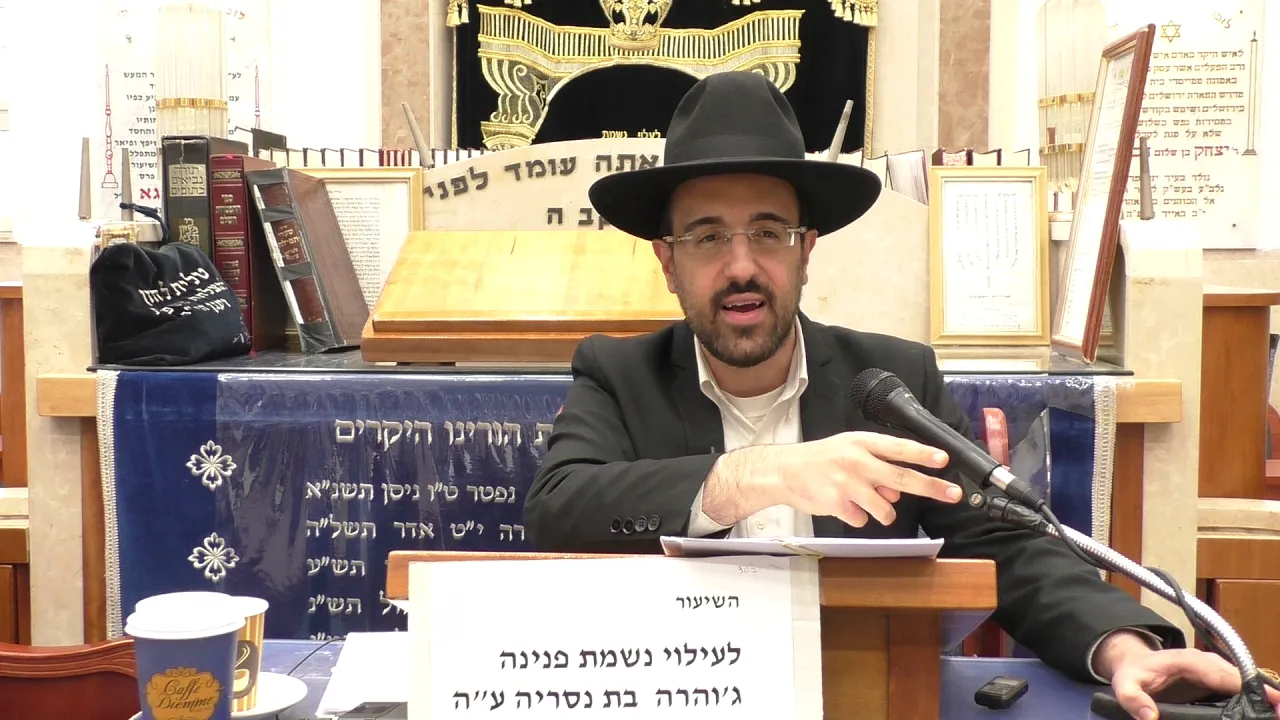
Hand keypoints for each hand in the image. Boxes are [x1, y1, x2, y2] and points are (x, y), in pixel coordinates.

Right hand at [771, 431, 962, 526]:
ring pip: (885, 508)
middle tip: (952, 494)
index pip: (899, 448)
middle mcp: (856, 461)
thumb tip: (897, 489)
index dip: (923, 455)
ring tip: (864, 501)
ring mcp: (847, 483)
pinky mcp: (837, 503)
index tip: (943, 460)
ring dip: (883, 511)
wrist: (784, 470)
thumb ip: (876, 465)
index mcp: (861, 443)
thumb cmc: (820, 459)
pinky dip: (857, 516)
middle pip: (901, 477)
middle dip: (931, 487)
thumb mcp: (849, 451)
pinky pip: (862, 519)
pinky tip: (842, 504)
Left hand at [1104, 638, 1279, 718]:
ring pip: (1245, 684)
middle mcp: (1208, 663)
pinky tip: (1260, 713)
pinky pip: (1239, 690)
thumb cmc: (1133, 673)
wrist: (1134, 664)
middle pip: (1243, 679)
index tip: (1275, 702)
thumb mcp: (1125, 685)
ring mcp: (1216, 672)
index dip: (1251, 687)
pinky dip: (1252, 700)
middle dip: (1265, 695)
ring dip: (1262, 699)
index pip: (1226, 675)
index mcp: (1191, 661)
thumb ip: (1133, 699)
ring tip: (1276, 713)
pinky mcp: (1218, 682)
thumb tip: (1150, 717)